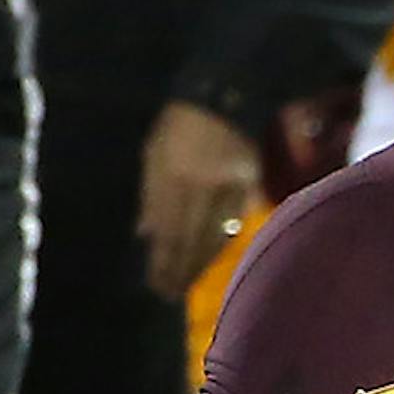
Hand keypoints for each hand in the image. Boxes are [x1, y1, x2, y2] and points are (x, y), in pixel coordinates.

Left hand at [138, 100, 262, 301]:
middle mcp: (200, 188)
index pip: (167, 232)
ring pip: (215, 233)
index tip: (157, 286)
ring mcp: (226, 187)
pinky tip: (219, 253)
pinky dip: (226, 237)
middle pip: (190, 239)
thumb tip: (145, 234)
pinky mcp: (248, 183)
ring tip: (191, 282)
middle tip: (173, 294)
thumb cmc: (180, 124)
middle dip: (180, 269)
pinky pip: (236, 216)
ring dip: (202, 260)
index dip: (162, 263)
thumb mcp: (154, 153)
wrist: (224, 99)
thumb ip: (150, 195)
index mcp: (173, 180)